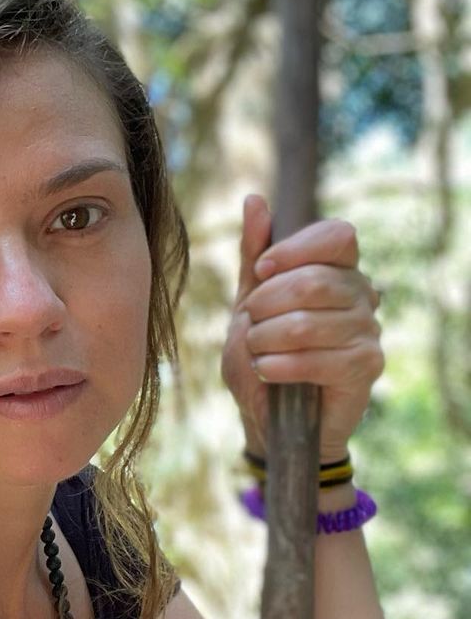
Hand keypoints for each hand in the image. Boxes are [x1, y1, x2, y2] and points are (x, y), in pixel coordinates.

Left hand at [221, 193, 384, 462]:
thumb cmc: (261, 356)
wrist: (268, 418)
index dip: (296, 249)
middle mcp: (362, 293)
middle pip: (316, 280)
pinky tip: (269, 372)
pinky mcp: (368, 366)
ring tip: (258, 353)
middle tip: (250, 325)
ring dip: (267, 340)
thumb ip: (254, 255)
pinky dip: (281, 366)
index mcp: (337, 270)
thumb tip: (254, 200)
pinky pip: (321, 358)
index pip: (337, 235)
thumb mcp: (248, 303)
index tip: (261, 270)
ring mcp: (369, 329)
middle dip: (267, 304)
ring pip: (310, 322)